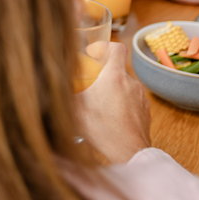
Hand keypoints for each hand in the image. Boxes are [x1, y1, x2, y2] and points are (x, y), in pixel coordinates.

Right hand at [75, 44, 151, 163]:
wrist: (128, 152)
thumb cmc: (102, 129)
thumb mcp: (75, 106)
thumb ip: (65, 88)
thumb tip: (52, 78)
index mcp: (114, 76)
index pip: (117, 47)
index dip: (105, 47)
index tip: (94, 56)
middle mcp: (131, 83)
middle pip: (118, 68)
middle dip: (104, 74)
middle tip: (91, 86)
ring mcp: (141, 97)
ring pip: (125, 86)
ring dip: (114, 90)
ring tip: (101, 105)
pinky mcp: (145, 111)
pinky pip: (132, 100)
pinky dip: (123, 104)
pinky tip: (112, 117)